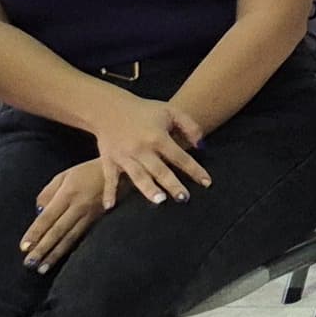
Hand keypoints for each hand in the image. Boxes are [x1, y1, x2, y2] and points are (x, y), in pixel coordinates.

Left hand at [20, 158, 117, 270]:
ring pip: (70, 238)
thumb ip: (48, 192)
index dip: (35, 233)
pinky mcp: (99, 221)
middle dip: (42, 248)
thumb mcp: (65, 175)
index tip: (24, 247)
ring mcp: (91, 215)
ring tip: (43, 268)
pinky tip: (64, 260)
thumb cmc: (89, 171)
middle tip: (29, 263)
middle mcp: (79, 206)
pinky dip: (71, 249)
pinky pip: (82, 237)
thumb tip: (38, 212)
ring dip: (55, 254)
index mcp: (68, 193)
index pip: (47, 217)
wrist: (123, 171)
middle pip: (58, 231)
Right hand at [89, 93, 209, 205]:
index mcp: (158, 137)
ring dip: (148, 189)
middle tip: (184, 199)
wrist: (109, 109)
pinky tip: (110, 207)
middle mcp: (141, 149)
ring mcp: (124, 157)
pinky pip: (109, 179)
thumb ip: (190, 126)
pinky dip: (108, 193)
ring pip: (138, 176)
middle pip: (160, 170)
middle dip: (172, 185)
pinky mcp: (108, 161)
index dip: (195, 170)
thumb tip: (202, 146)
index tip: (207, 183)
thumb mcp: (171, 111)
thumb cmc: (144, 111)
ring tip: (159, 202)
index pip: (180, 157)